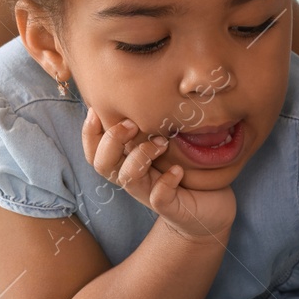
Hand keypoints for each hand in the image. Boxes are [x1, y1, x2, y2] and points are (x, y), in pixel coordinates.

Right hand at [81, 107, 235, 242]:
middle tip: (132, 123)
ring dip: (141, 155)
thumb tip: (142, 89)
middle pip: (102, 164)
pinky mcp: (170, 207)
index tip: (97, 109)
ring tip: (164, 143)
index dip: (89, 132)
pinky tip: (178, 171)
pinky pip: (158, 197)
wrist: (210, 210)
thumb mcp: (166, 144)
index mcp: (126, 163)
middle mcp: (133, 179)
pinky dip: (166, 182)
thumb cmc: (187, 171)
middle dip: (111, 140)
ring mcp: (149, 194)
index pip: (94, 151)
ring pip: (128, 178)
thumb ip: (152, 125)